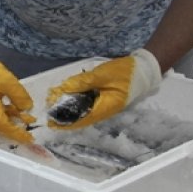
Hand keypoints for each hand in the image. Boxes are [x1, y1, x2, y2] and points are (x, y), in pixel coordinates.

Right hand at [0, 48, 35, 143]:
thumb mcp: (7, 81)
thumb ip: (19, 96)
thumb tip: (27, 108)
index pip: (5, 127)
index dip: (18, 133)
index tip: (30, 138)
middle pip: (1, 127)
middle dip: (16, 130)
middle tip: (30, 134)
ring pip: (0, 121)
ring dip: (13, 122)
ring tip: (27, 119)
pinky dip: (7, 115)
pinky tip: (18, 111)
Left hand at [46, 49, 161, 128]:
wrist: (144, 68)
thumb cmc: (125, 72)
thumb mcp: (103, 74)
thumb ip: (84, 82)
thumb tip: (65, 88)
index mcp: (105, 108)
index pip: (81, 119)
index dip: (66, 122)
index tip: (51, 123)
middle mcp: (104, 110)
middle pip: (80, 116)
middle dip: (64, 114)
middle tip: (48, 109)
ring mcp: (105, 104)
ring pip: (83, 109)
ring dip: (69, 107)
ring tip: (54, 101)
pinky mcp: (104, 97)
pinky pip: (88, 102)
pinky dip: (77, 99)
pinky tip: (68, 93)